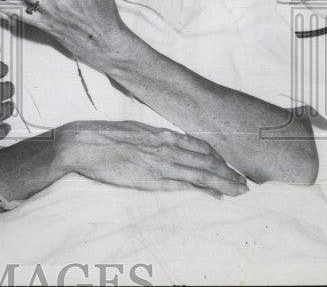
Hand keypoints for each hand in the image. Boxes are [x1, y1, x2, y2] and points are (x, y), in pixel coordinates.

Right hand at [52, 120, 248, 198]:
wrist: (82, 145)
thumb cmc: (101, 136)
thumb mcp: (131, 130)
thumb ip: (150, 137)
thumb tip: (162, 141)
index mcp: (159, 133)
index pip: (197, 144)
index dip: (216, 156)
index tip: (227, 164)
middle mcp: (165, 146)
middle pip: (206, 159)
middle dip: (227, 171)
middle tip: (244, 182)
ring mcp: (160, 162)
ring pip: (202, 172)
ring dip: (224, 182)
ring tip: (240, 190)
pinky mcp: (152, 178)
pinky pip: (185, 184)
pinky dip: (204, 189)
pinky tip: (217, 195)